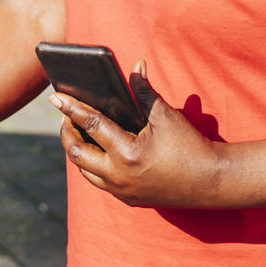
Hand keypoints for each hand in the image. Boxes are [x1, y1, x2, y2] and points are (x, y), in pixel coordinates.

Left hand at [50, 59, 224, 207]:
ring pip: (86, 171)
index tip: (54, 97)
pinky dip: (93, 165)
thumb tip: (135, 67)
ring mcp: (122, 191)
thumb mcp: (166, 116)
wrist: (211, 181)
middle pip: (78, 154)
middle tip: (67, 116)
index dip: (71, 108)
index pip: (90, 125)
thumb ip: (144, 92)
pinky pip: (100, 181)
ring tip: (79, 131)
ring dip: (79, 151)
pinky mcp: (129, 198)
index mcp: (127, 153)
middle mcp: (119, 176)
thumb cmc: (190, 146)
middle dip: (68, 133)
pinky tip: (96, 150)